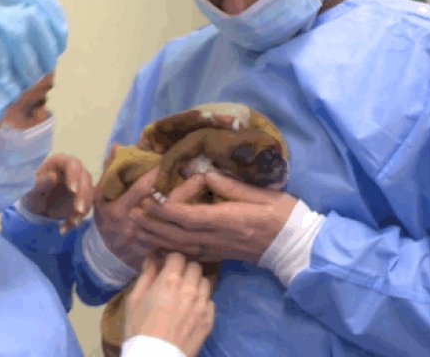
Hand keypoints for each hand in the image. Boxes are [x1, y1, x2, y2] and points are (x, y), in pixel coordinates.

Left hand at [22, 153, 93, 233]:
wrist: (37, 206)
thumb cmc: (33, 193)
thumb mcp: (32, 190)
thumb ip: (41, 183)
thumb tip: (53, 177)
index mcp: (60, 162)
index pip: (72, 164)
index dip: (75, 176)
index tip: (73, 191)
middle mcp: (74, 171)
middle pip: (85, 179)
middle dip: (83, 196)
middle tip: (78, 211)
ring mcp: (81, 183)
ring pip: (89, 194)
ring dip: (83, 209)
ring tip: (72, 223)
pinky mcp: (83, 197)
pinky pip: (85, 207)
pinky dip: (77, 219)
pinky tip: (65, 228)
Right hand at [94, 160, 212, 270]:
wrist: (107, 252)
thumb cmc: (106, 216)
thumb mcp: (101, 194)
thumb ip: (109, 170)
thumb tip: (117, 146)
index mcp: (119, 209)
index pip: (141, 189)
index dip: (156, 175)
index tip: (172, 160)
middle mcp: (134, 225)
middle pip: (163, 207)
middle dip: (183, 192)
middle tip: (202, 177)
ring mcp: (148, 241)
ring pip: (175, 226)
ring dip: (194, 212)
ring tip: (213, 195)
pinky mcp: (159, 252)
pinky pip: (179, 243)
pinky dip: (195, 234)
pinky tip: (211, 223)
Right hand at [125, 252, 214, 356]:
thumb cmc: (139, 329)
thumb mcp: (134, 300)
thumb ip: (145, 276)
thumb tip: (152, 259)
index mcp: (170, 281)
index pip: (178, 256)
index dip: (171, 259)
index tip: (166, 266)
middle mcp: (190, 289)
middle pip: (195, 267)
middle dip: (185, 269)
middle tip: (176, 279)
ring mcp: (202, 305)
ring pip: (205, 282)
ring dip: (196, 284)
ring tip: (186, 293)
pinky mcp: (209, 320)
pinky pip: (210, 301)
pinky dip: (202, 301)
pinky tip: (192, 309)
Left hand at [131, 172, 297, 263]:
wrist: (297, 245)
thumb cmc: (284, 215)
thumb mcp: (263, 194)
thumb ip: (232, 187)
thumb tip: (205, 175)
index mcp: (228, 220)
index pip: (190, 217)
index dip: (167, 210)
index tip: (149, 201)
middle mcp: (219, 238)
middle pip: (179, 235)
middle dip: (154, 226)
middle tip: (132, 215)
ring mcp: (219, 250)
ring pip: (181, 247)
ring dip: (157, 239)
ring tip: (137, 230)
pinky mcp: (220, 255)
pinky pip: (190, 254)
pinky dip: (170, 249)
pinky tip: (158, 246)